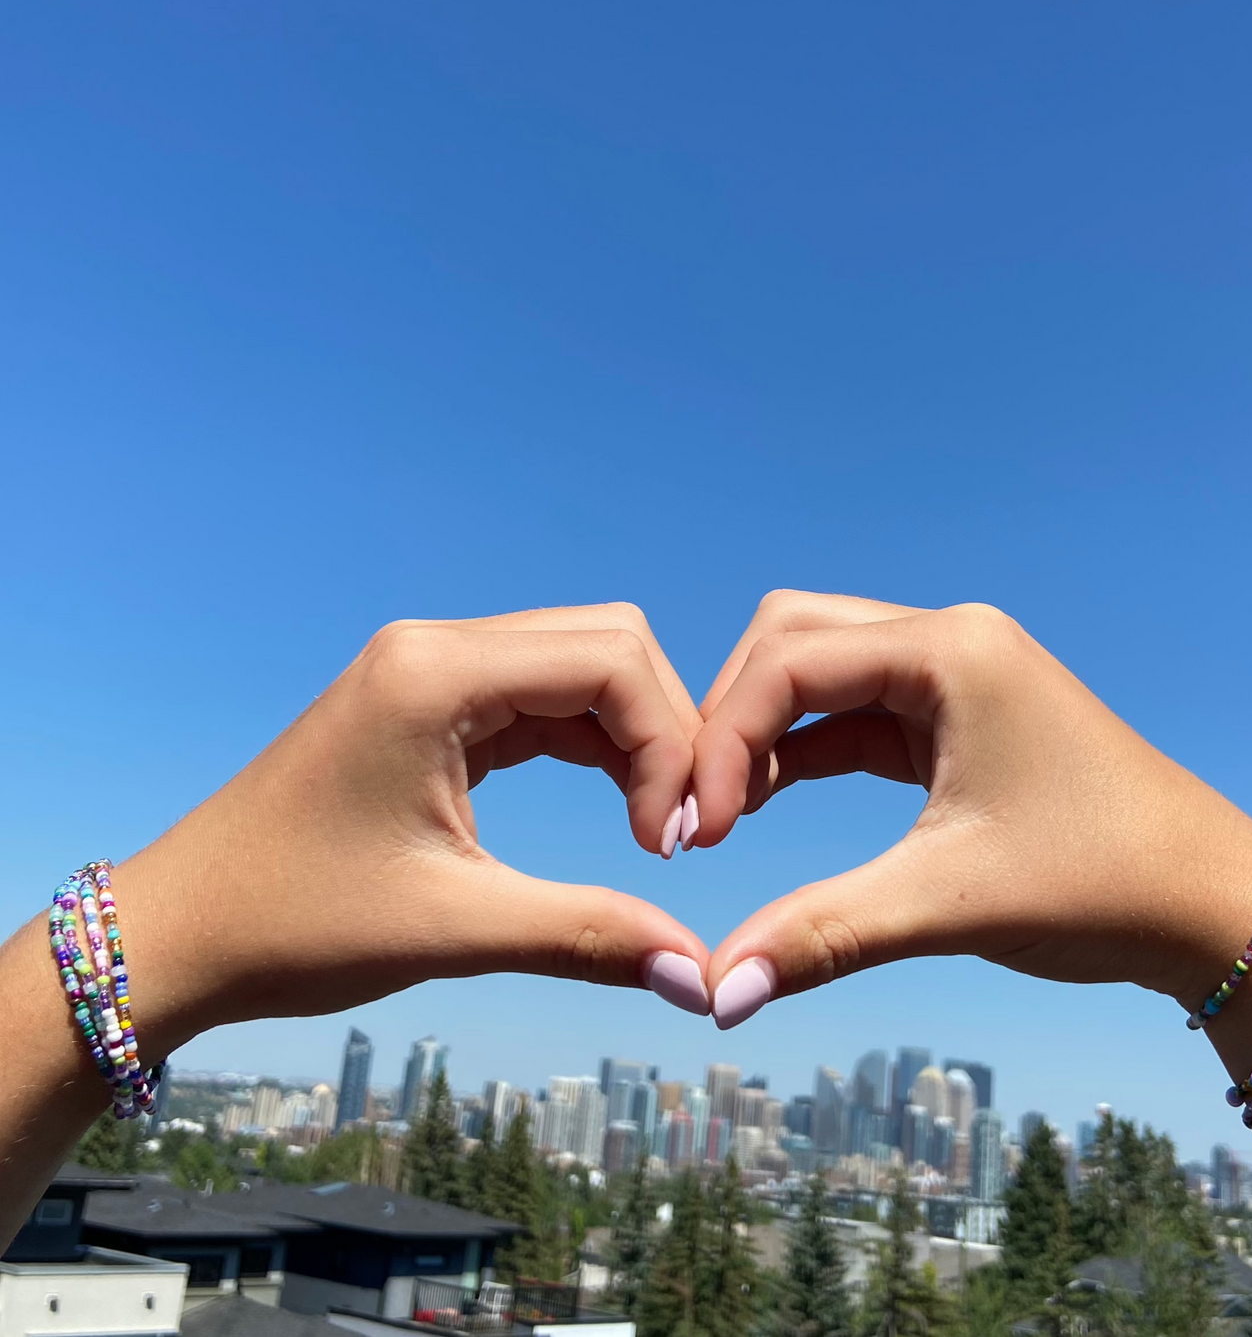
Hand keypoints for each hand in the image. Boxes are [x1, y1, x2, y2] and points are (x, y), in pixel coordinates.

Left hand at [114, 602, 714, 1059]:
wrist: (179, 933)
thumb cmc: (291, 925)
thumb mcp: (452, 929)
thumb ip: (588, 936)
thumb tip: (701, 978)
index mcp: (436, 674)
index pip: (611, 661)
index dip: (669, 746)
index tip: (674, 846)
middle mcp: (437, 648)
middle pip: (609, 645)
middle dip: (664, 733)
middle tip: (677, 835)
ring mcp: (431, 670)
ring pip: (582, 667)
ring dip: (634, 740)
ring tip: (653, 831)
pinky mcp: (431, 704)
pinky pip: (542, 700)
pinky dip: (593, 746)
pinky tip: (617, 806)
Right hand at [690, 591, 1251, 1026]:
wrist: (1214, 905)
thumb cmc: (1102, 883)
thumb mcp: (948, 902)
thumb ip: (822, 934)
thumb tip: (717, 996)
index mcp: (950, 650)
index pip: (789, 663)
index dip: (724, 740)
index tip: (699, 833)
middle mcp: (948, 640)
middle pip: (791, 640)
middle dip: (730, 718)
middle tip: (699, 813)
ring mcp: (954, 673)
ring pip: (818, 671)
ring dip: (762, 735)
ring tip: (723, 818)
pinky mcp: (956, 716)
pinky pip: (853, 713)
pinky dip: (803, 751)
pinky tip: (766, 805)